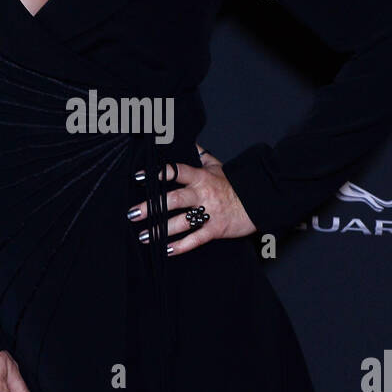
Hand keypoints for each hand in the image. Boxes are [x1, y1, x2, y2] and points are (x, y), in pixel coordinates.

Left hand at [128, 143, 255, 255]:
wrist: (258, 201)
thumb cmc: (235, 184)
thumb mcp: (218, 166)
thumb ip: (201, 156)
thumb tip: (189, 142)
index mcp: (201, 177)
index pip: (176, 172)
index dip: (157, 173)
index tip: (139, 177)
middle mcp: (202, 194)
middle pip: (173, 199)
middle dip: (151, 207)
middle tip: (133, 213)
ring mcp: (209, 212)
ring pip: (182, 221)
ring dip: (161, 230)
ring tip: (143, 236)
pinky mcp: (215, 229)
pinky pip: (196, 239)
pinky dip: (181, 246)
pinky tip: (166, 249)